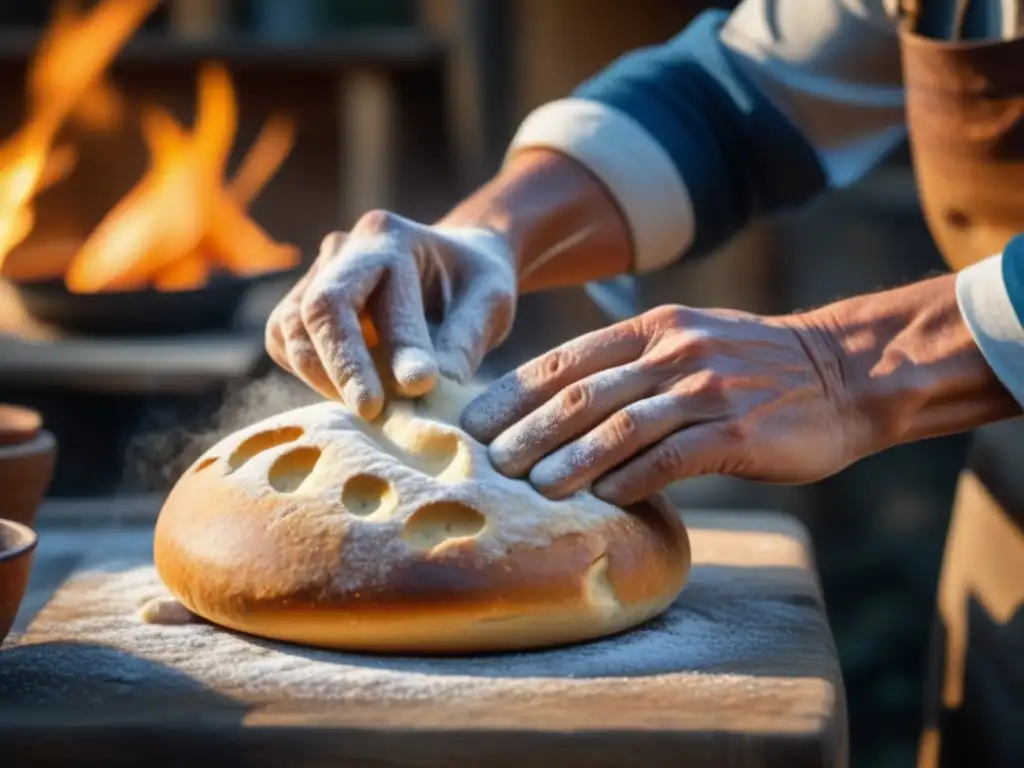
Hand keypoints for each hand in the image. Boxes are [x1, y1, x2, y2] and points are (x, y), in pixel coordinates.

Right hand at [265, 210, 516, 419]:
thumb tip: (421, 388)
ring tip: (370, 407)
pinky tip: (351, 392)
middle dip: (342, 367)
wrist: (452, 266)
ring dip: (324, 377)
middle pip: (318, 309)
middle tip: (372, 412)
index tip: (416, 389)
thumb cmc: (473, 284)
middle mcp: (343, 248)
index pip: (376, 300)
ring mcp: (315, 274)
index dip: (392, 350)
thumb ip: (462, 340)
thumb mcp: (489, 302)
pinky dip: (311, 374)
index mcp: (391, 238)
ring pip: (291, 330)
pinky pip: (285, 344)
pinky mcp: (299, 304)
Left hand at [460, 304, 869, 505]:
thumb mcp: (689, 339)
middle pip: (582, 395)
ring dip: (570, 461)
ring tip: (533, 488)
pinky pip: (670, 460)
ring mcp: (707, 391)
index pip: (566, 360)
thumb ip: (630, 362)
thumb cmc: (753, 364)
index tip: (476, 421)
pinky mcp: (738, 433)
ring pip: (619, 428)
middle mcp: (675, 353)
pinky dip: (631, 480)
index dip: (515, 392)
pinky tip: (603, 498)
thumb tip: (559, 403)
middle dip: (528, 432)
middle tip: (490, 463)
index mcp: (654, 328)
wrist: (844, 372)